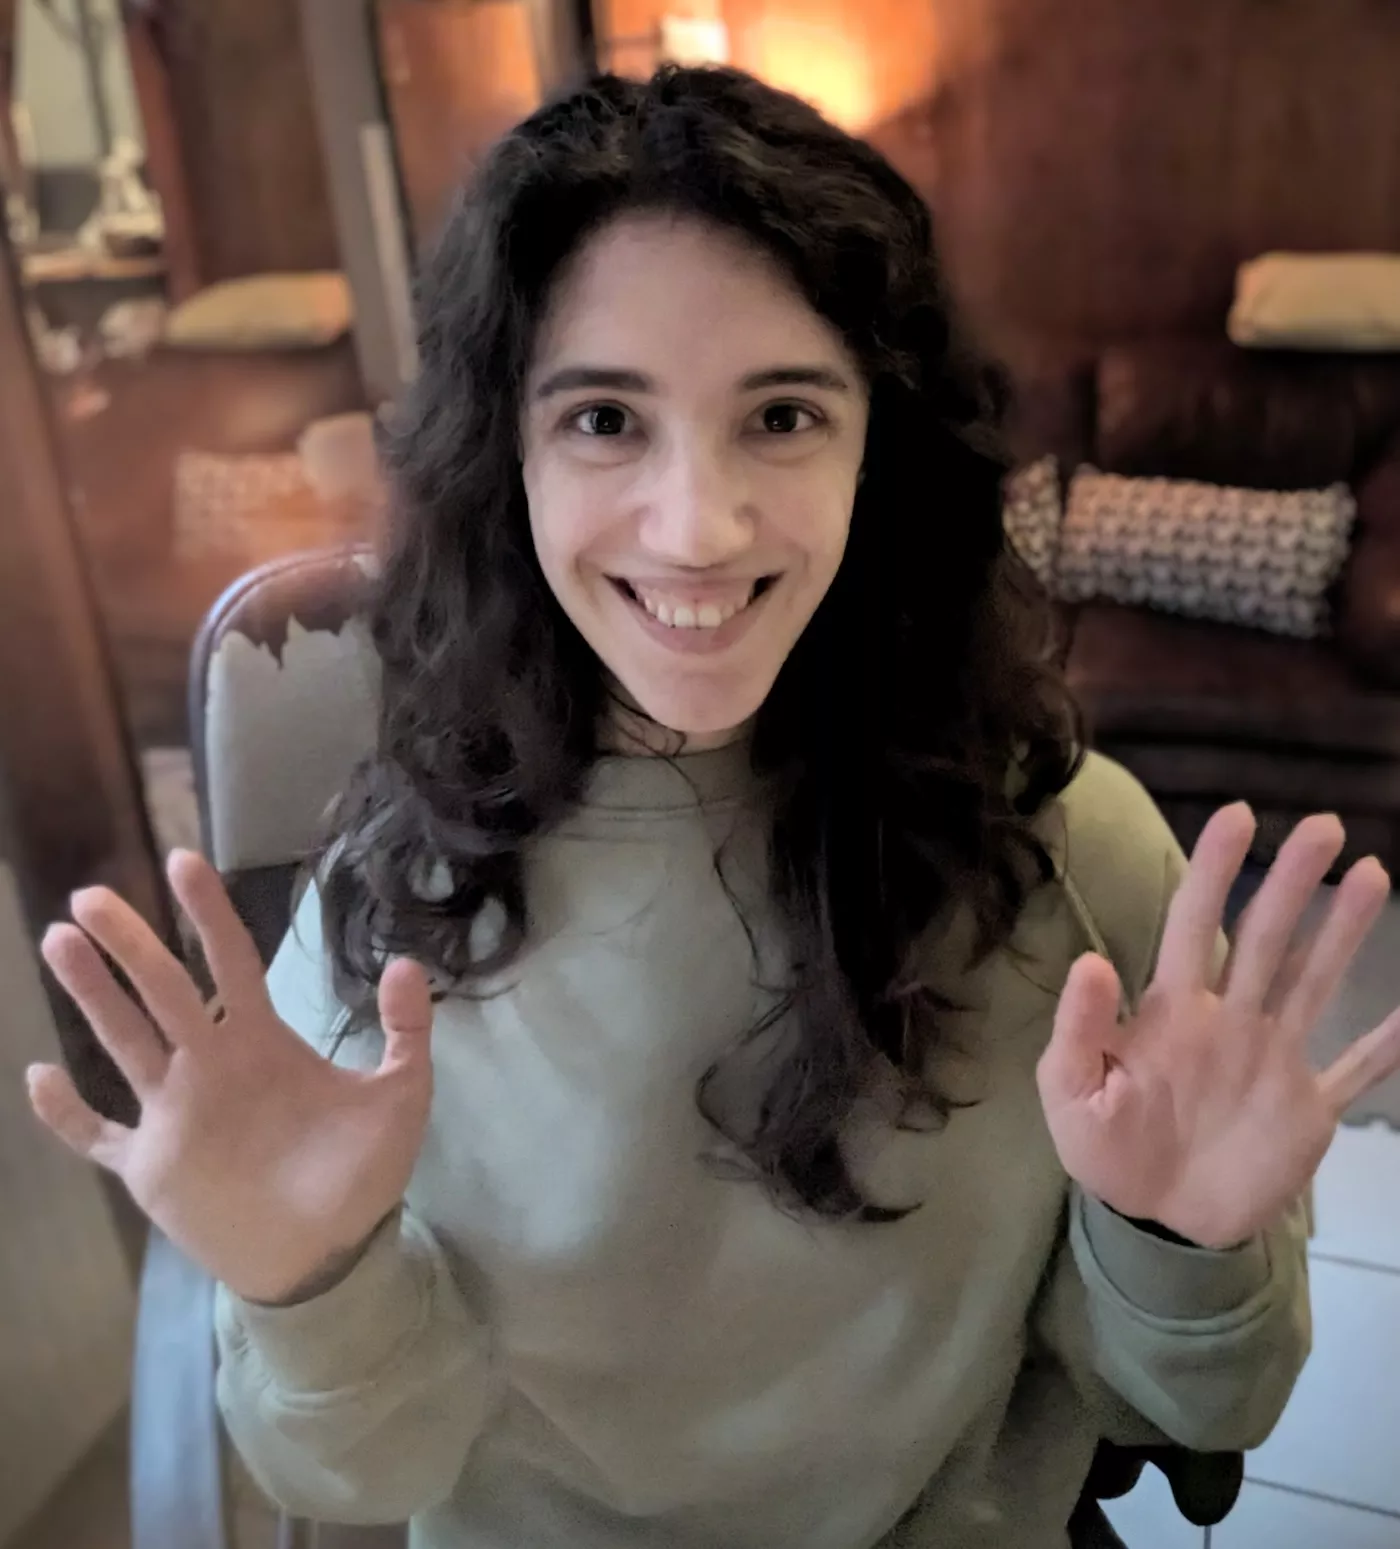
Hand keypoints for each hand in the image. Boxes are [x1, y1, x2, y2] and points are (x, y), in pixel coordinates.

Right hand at [27, 850, 434, 1304]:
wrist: (329, 1256)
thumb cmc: (362, 1174)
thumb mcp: (400, 1096)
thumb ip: (407, 1031)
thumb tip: (407, 963)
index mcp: (261, 1042)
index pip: (230, 962)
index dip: (209, 914)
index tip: (184, 861)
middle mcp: (209, 1065)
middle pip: (163, 989)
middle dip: (130, 943)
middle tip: (93, 897)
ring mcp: (174, 1114)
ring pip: (122, 1041)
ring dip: (92, 995)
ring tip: (60, 941)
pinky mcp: (150, 1167)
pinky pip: (97, 1135)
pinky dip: (65, 1113)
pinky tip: (39, 1074)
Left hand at [1037, 805, 1399, 1249]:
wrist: (1153, 1221)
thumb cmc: (1104, 1148)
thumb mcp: (1070, 1089)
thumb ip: (1080, 1029)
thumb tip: (1090, 961)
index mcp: (1171, 1009)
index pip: (1193, 923)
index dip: (1214, 870)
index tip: (1239, 817)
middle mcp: (1229, 1018)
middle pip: (1265, 936)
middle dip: (1293, 882)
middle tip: (1325, 826)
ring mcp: (1273, 1058)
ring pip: (1312, 980)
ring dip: (1342, 931)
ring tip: (1372, 873)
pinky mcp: (1306, 1108)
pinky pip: (1356, 1069)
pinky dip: (1387, 1044)